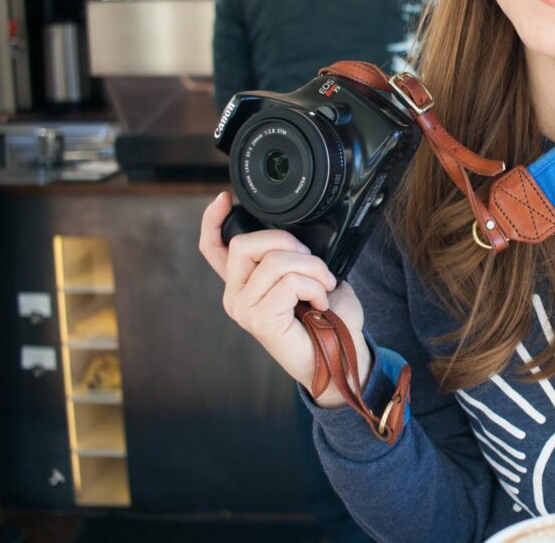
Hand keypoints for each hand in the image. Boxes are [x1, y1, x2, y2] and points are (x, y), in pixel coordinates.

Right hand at [198, 191, 371, 407]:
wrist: (342, 355)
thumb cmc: (329, 318)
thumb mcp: (310, 277)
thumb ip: (292, 257)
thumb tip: (299, 237)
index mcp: (245, 282)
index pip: (213, 248)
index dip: (212, 220)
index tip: (224, 198)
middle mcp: (235, 295)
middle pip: (245, 244)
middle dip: (287, 242)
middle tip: (313, 263)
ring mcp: (244, 309)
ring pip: (275, 262)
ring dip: (312, 268)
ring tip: (325, 286)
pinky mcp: (259, 320)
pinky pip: (288, 282)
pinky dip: (314, 287)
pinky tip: (321, 303)